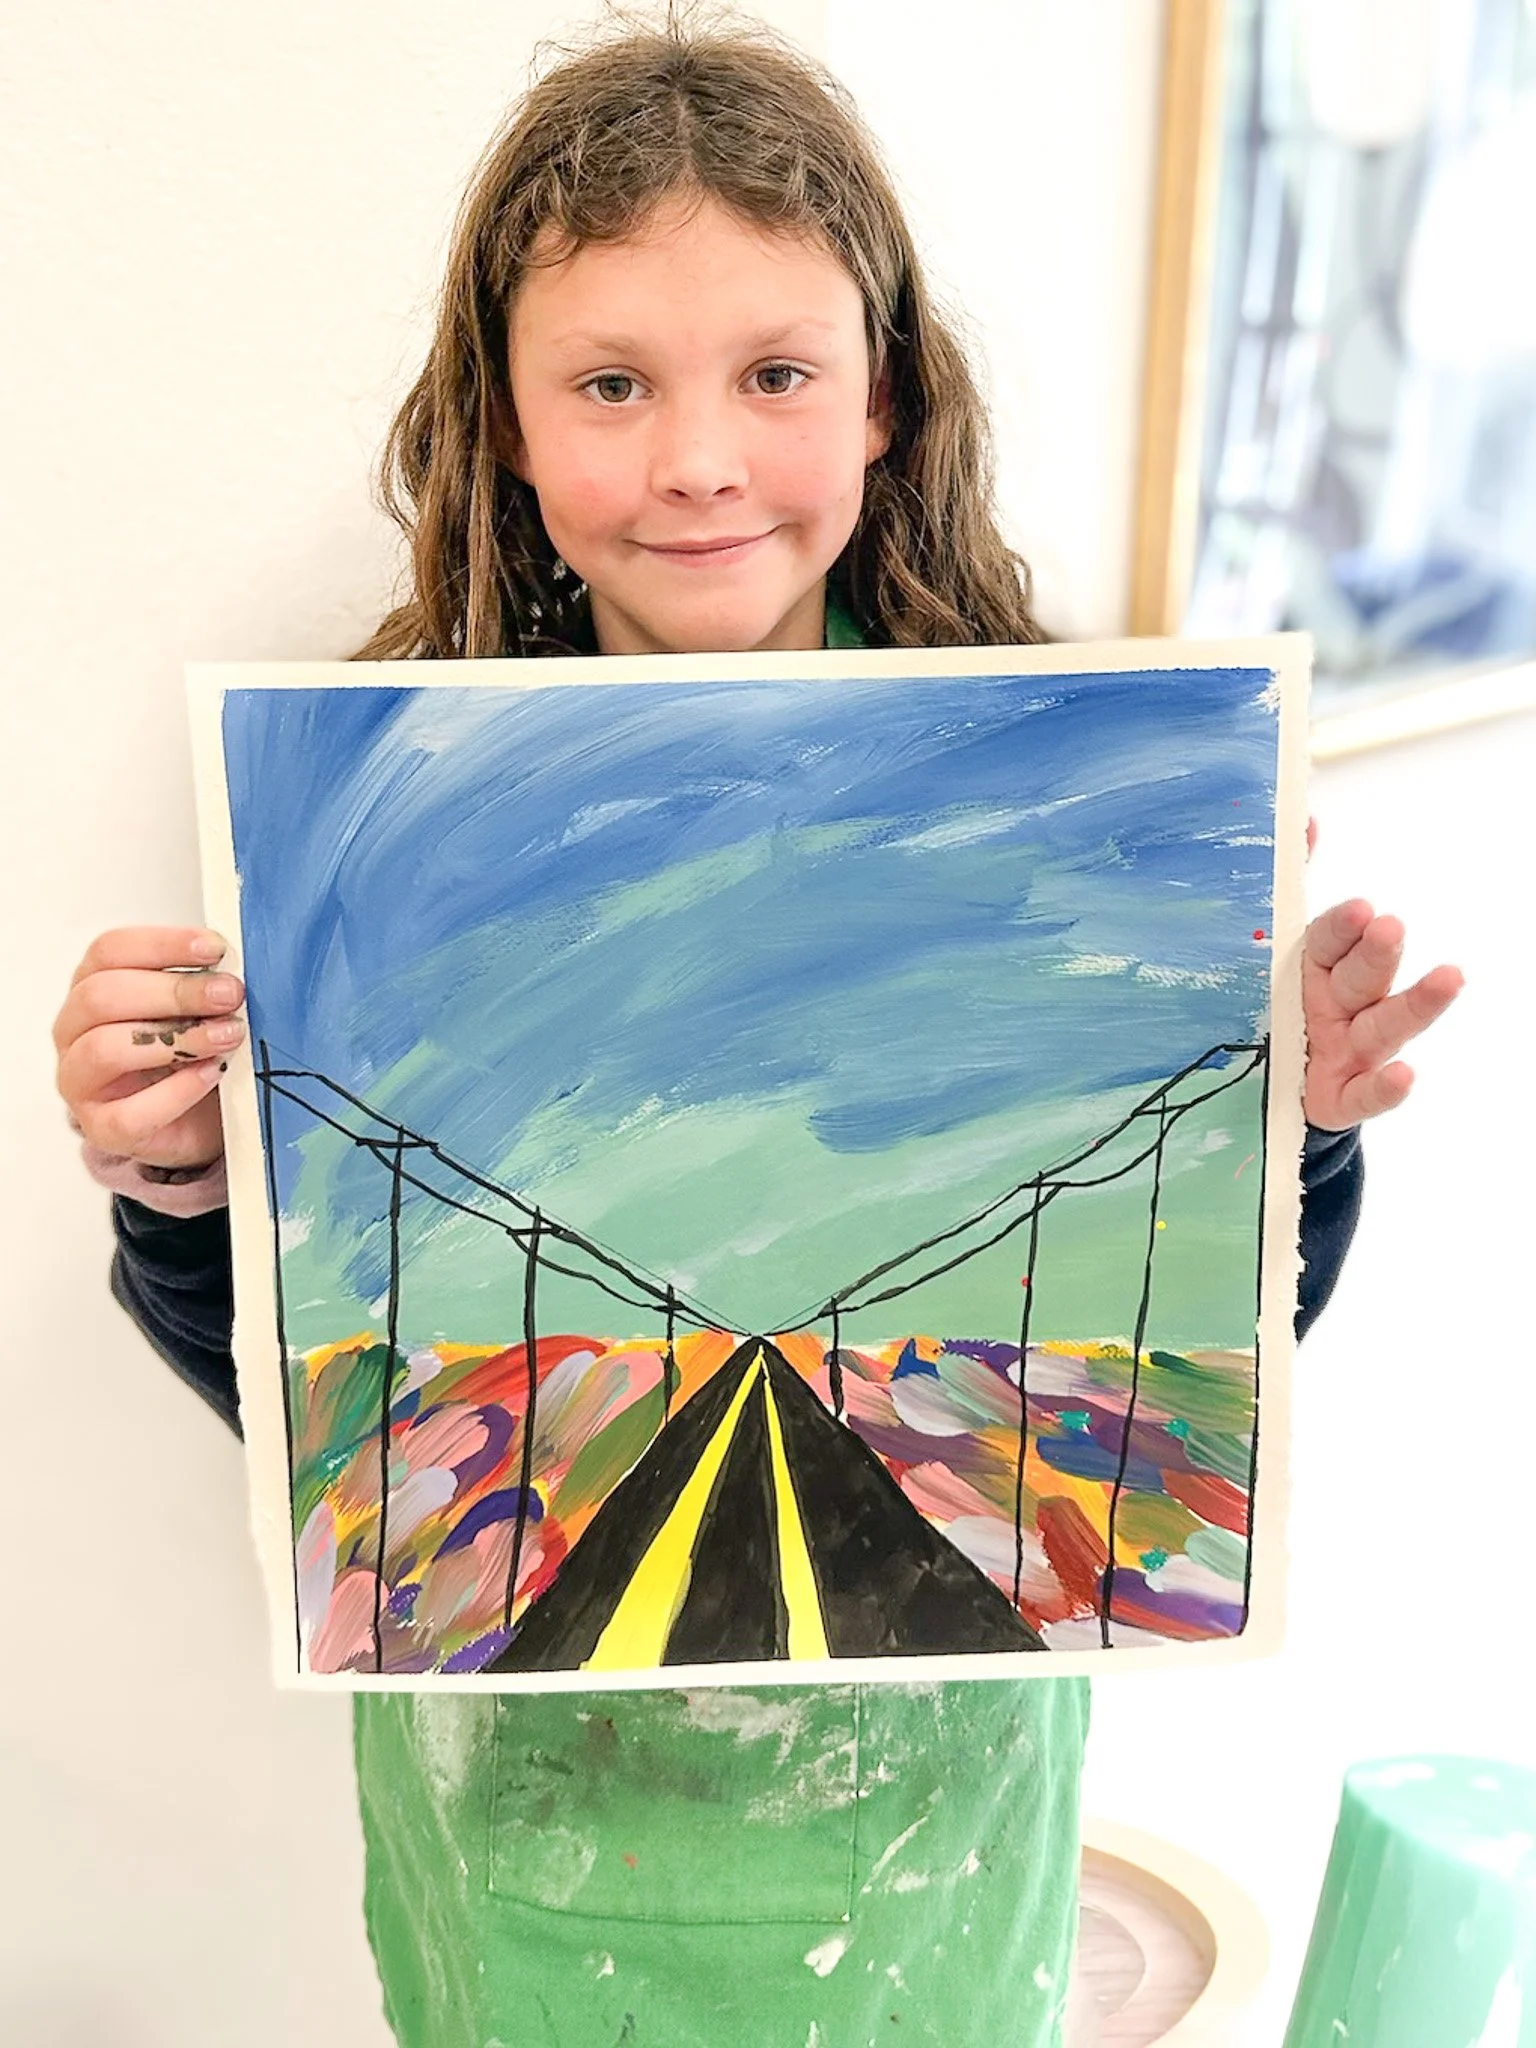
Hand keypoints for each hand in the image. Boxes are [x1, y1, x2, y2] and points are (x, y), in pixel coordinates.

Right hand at [53, 928, 244, 1169]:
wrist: (199, 1119)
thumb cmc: (190, 1054)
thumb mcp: (197, 1010)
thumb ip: (204, 986)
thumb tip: (232, 973)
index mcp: (93, 987)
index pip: (109, 951)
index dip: (162, 944)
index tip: (215, 948)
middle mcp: (75, 1030)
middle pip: (102, 997)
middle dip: (173, 992)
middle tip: (228, 994)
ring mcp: (80, 1081)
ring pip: (105, 1050)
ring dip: (175, 1040)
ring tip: (226, 1036)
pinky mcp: (102, 1127)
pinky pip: (131, 1113)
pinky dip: (177, 1092)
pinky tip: (211, 1074)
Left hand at [1300, 828, 1463, 1127]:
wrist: (1269, 1090)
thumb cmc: (1278, 1011)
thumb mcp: (1271, 958)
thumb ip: (1283, 890)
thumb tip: (1304, 823)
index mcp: (1315, 968)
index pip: (1330, 939)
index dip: (1343, 925)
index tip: (1360, 909)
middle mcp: (1340, 1004)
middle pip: (1364, 975)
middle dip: (1377, 951)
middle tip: (1389, 926)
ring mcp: (1349, 1051)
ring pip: (1385, 1024)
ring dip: (1417, 1003)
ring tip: (1448, 978)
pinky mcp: (1343, 1096)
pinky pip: (1367, 1094)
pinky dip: (1387, 1088)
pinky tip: (1404, 1074)